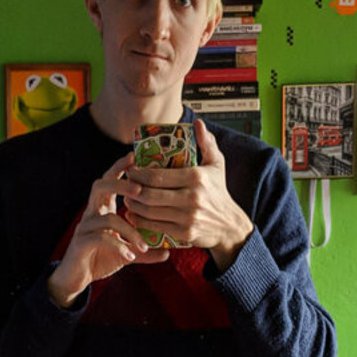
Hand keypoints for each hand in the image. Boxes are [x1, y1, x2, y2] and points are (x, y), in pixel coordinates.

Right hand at [47, 153, 171, 307]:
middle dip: (120, 184)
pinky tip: (130, 255)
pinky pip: (100, 238)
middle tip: (140, 190)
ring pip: (107, 217)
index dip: (120, 167)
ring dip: (129, 230)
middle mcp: (92, 213)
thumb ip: (144, 251)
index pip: (109, 180)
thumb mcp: (127, 253)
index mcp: (103, 209)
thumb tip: (167, 252)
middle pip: (101, 186)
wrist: (76, 279)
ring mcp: (85, 227)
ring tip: (144, 245)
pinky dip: (118, 246)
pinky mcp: (81, 243)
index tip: (135, 157)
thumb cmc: (100, 259)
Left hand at [121, 119, 253, 272]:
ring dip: (133, 205)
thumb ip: (207, 143)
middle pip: (150, 194)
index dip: (138, 174)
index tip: (130, 170)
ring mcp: (187, 217)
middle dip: (132, 190)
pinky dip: (140, 221)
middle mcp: (191, 198)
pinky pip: (155, 226)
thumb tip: (198, 123)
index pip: (157, 176)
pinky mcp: (184, 233)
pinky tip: (134, 215)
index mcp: (196, 177)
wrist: (229, 225)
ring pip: (150, 211)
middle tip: (126, 185)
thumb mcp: (217, 164)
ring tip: (127, 199)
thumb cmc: (218, 192)